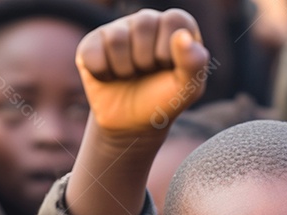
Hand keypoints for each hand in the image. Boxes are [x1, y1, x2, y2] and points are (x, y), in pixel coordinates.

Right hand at [76, 8, 209, 136]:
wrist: (132, 124)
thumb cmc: (164, 101)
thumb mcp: (187, 89)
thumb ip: (195, 63)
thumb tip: (182, 36)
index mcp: (175, 25)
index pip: (174, 19)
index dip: (170, 51)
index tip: (168, 68)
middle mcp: (146, 20)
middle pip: (143, 23)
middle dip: (147, 60)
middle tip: (147, 73)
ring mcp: (117, 29)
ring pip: (117, 38)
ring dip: (125, 69)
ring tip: (130, 76)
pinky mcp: (92, 44)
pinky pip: (93, 53)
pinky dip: (104, 73)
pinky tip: (110, 77)